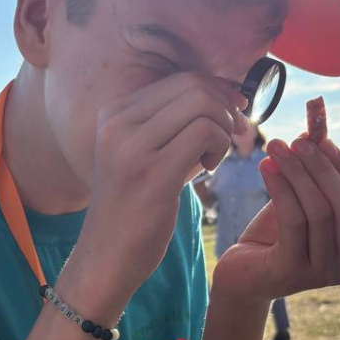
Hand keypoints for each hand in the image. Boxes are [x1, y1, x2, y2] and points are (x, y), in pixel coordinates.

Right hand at [74, 72, 249, 303]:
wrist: (105, 259)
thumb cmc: (133, 211)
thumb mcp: (145, 157)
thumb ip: (175, 128)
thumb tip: (229, 98)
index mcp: (114, 114)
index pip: (179, 80)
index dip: (216, 92)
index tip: (232, 115)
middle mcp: (118, 122)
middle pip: (192, 85)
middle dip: (225, 107)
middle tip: (234, 135)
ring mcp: (132, 146)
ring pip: (202, 105)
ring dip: (223, 129)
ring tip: (214, 157)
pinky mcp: (152, 172)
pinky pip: (204, 133)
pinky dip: (219, 146)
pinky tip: (208, 169)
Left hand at [211, 134, 339, 307]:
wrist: (241, 276)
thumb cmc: (273, 238)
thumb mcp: (299, 202)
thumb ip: (313, 174)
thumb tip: (315, 131)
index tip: (318, 139)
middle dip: (320, 166)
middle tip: (294, 140)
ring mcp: (323, 273)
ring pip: (320, 211)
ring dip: (296, 173)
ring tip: (274, 148)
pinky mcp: (294, 272)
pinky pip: (294, 221)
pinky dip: (280, 188)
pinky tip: (265, 167)